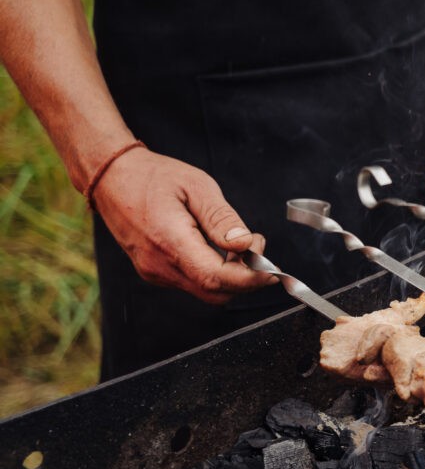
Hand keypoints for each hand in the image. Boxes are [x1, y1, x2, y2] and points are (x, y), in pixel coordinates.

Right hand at [90, 146, 275, 303]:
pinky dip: (213, 272)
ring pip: (205, 291)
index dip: (250, 279)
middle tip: (256, 247)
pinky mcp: (153, 271)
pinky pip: (191, 282)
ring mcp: (154, 271)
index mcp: (170, 241)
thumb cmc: (152, 176)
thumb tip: (244, 243)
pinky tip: (217, 248)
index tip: (271, 268)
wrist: (111, 177)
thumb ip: (222, 218)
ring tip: (237, 243)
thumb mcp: (197, 186)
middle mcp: (159, 264)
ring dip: (230, 275)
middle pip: (215, 292)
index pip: (216, 279)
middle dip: (246, 278)